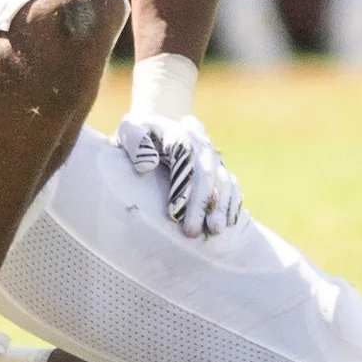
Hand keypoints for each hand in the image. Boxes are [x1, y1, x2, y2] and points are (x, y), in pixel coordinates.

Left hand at [124, 114, 243, 240]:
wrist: (154, 131)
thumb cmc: (137, 135)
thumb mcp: (129, 129)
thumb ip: (135, 140)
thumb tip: (147, 164)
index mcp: (179, 133)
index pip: (185, 159)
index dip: (183, 188)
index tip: (173, 214)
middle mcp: (201, 145)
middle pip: (206, 174)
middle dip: (201, 204)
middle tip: (191, 232)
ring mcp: (213, 158)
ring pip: (223, 182)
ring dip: (220, 207)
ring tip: (214, 231)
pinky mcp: (220, 170)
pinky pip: (232, 187)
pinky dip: (232, 204)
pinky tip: (228, 223)